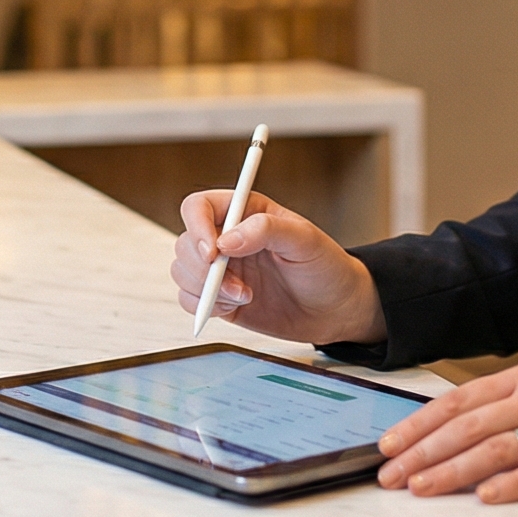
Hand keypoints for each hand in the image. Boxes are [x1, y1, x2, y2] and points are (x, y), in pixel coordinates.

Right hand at [172, 189, 386, 346]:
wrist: (335, 309)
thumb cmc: (325, 268)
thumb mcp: (305, 241)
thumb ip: (267, 230)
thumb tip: (227, 240)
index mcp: (245, 212)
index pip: (199, 207)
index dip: (197, 226)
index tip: (214, 251)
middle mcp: (227, 238)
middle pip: (185, 243)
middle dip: (203, 267)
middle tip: (235, 283)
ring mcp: (222, 269)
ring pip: (182, 272)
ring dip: (207, 289)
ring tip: (246, 296)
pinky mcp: (220, 298)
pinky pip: (189, 299)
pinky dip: (205, 306)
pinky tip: (235, 306)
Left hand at [375, 364, 517, 503]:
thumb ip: (497, 407)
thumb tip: (440, 433)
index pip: (458, 402)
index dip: (419, 424)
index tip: (388, 446)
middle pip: (468, 426)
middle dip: (423, 452)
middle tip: (392, 476)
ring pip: (495, 449)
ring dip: (453, 471)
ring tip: (422, 489)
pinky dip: (510, 485)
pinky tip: (484, 497)